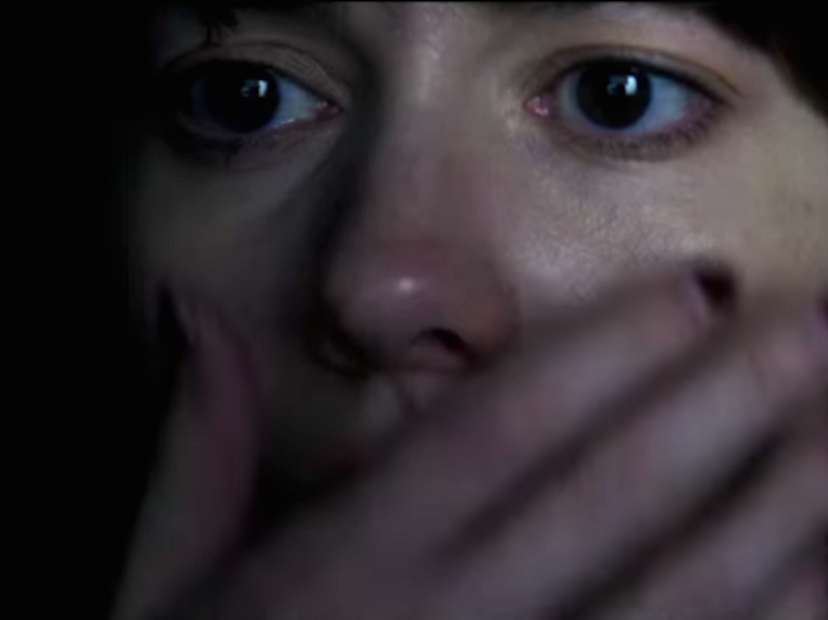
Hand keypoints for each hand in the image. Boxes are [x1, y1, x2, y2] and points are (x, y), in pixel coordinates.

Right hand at [112, 267, 827, 619]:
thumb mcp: (162, 585)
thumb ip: (194, 449)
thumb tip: (191, 312)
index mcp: (348, 567)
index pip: (494, 434)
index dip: (599, 356)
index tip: (693, 287)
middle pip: (607, 503)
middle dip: (720, 409)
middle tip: (815, 327)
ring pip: (676, 605)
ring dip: (778, 518)